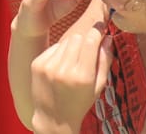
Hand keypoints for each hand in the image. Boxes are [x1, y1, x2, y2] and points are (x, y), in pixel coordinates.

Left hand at [30, 11, 112, 132]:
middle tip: (86, 52)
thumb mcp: (98, 86)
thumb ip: (105, 60)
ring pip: (64, 41)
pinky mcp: (37, 64)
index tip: (101, 27)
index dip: (97, 31)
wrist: (52, 119)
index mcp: (82, 77)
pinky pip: (52, 48)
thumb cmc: (79, 103)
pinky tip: (60, 67)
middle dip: (84, 41)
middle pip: (77, 37)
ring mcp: (48, 67)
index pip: (91, 41)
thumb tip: (108, 37)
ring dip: (71, 47)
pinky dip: (58, 53)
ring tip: (72, 63)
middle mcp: (64, 70)